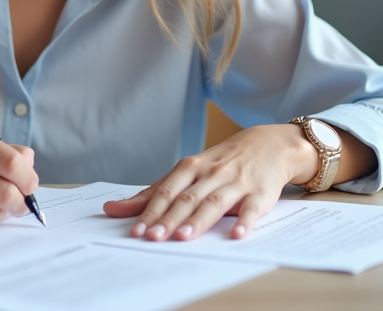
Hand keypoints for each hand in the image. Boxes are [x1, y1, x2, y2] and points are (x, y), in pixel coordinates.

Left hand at [102, 124, 318, 240]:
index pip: (167, 191)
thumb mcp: (187, 172)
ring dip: (199, 220)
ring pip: (215, 202)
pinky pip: (253, 208)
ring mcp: (237, 182)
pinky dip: (245, 221)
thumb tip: (113, 209)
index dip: (151, 211)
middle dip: (169, 218)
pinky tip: (237, 235)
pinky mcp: (261, 193)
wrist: (269, 144)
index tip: (137, 230)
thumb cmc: (222, 162)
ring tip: (184, 237)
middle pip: (187, 198)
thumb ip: (152, 193)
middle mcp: (212, 173)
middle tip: (153, 237)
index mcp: (191, 168)